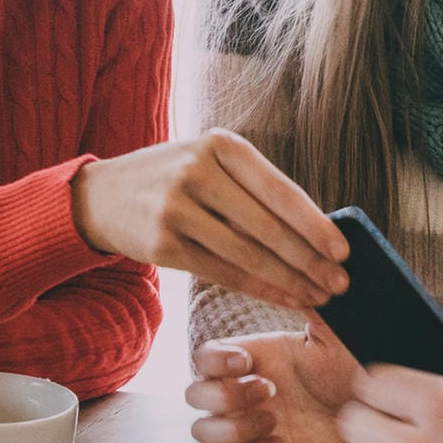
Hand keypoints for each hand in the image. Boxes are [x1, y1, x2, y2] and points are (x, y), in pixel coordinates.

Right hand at [73, 129, 348, 309]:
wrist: (99, 195)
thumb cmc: (171, 179)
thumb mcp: (208, 162)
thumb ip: (252, 186)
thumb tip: (316, 227)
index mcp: (220, 144)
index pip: (280, 189)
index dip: (315, 224)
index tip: (343, 250)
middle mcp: (197, 171)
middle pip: (268, 226)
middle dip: (310, 260)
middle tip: (339, 283)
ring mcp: (176, 208)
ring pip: (248, 254)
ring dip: (289, 280)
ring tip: (317, 295)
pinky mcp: (161, 243)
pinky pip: (222, 273)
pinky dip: (258, 289)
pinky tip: (283, 298)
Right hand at [186, 317, 360, 442]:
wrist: (375, 417)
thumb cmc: (354, 372)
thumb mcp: (334, 338)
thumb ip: (314, 312)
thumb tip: (303, 284)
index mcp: (254, 358)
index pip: (204, 356)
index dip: (214, 361)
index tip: (246, 362)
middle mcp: (243, 392)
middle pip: (193, 396)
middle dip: (223, 396)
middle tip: (269, 392)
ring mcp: (249, 426)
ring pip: (204, 432)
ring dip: (234, 428)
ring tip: (274, 421)